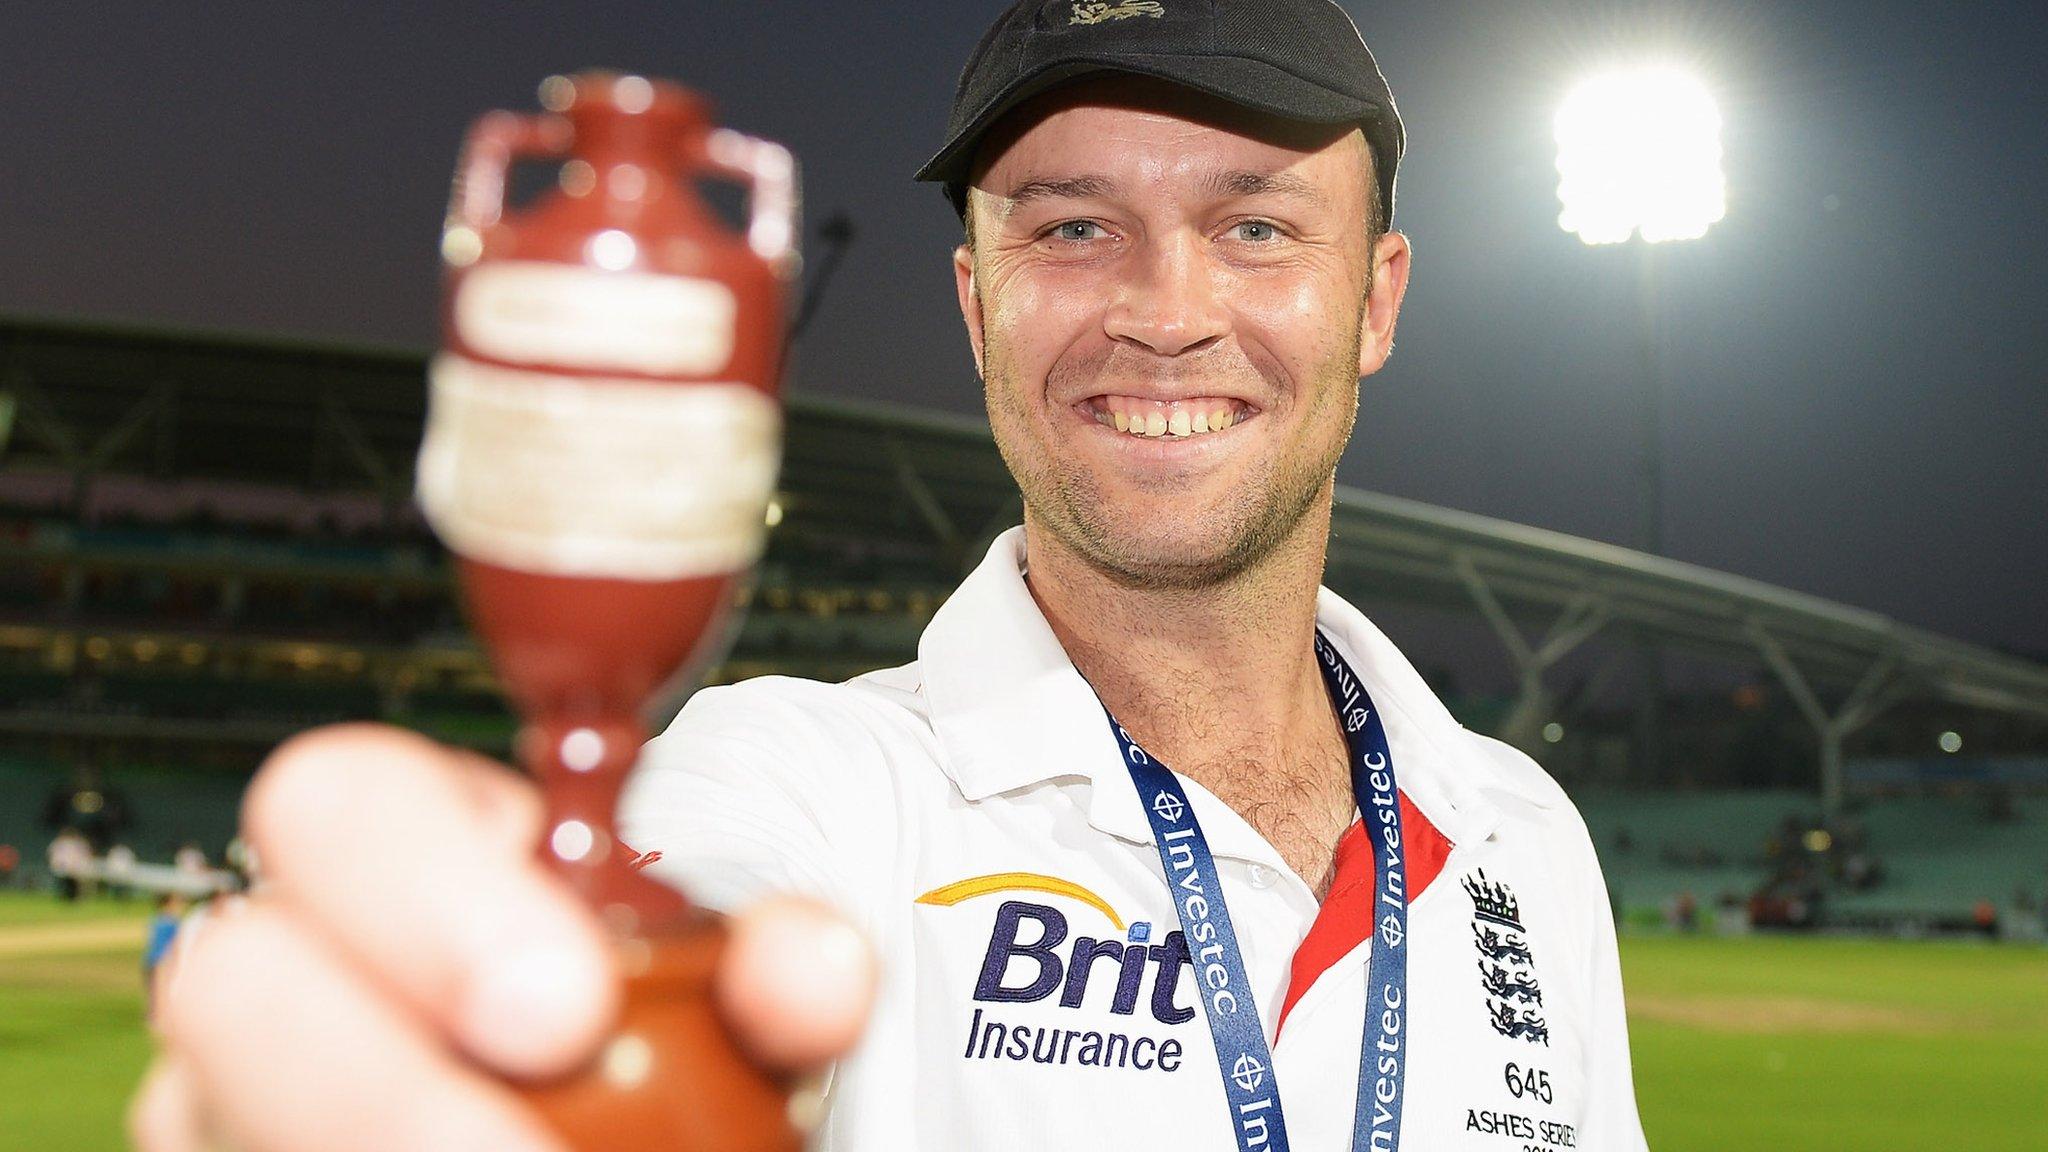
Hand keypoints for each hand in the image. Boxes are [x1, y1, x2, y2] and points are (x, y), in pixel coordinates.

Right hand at [130, 724, 874, 1151]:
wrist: (591, 1114)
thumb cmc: (641, 1037)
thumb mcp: (723, 995)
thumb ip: (771, 968)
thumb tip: (814, 970)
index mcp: (412, 860)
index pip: (342, 799)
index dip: (430, 890)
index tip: (566, 1006)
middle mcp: (289, 971)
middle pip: (228, 976)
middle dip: (373, 1080)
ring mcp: (238, 1094)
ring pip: (210, 1117)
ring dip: (374, 1143)